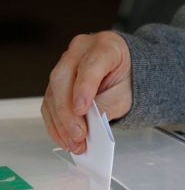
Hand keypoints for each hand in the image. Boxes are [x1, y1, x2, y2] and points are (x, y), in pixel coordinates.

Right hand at [41, 31, 131, 154]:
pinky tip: (64, 138)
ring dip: (60, 122)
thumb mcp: (128, 93)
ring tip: (74, 144)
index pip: (91, 65)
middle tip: (78, 136)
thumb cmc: (129, 79)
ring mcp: (67, 63)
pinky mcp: (58, 80)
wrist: (127, 71)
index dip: (84, 88)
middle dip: (68, 113)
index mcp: (106, 45)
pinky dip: (55, 123)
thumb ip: (110, 104)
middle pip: (63, 79)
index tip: (82, 110)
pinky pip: (49, 102)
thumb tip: (91, 121)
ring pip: (52, 92)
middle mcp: (82, 49)